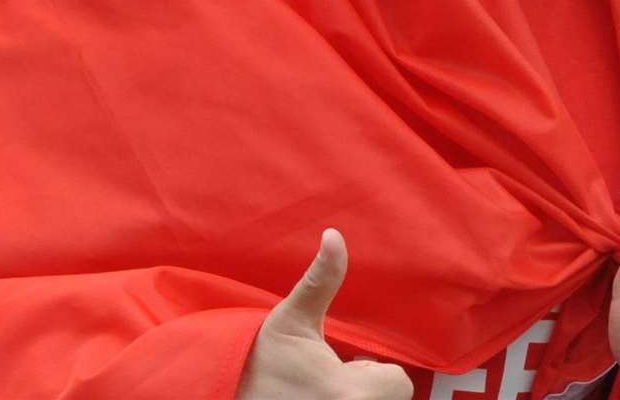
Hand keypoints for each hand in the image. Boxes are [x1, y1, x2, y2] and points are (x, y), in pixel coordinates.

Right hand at [238, 229, 412, 399]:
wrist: (222, 391)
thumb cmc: (259, 360)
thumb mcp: (292, 318)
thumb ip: (321, 280)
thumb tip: (334, 235)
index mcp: (349, 394)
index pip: (397, 382)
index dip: (368, 369)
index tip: (338, 364)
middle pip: (386, 398)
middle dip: (362, 386)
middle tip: (324, 380)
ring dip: (353, 398)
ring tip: (318, 392)